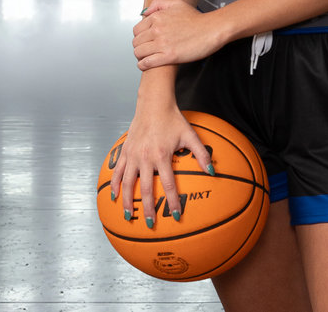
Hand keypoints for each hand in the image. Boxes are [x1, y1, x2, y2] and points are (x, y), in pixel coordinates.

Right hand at [109, 101, 213, 226]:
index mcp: (162, 155)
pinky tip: (114, 196)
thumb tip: (212, 170)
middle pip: (146, 189)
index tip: (176, 215)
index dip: (172, 201)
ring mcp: (133, 155)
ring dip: (127, 201)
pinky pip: (118, 171)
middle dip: (148, 208)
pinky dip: (115, 184)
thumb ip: (201, 153)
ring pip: (127, 183)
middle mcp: (145, 157)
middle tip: (150, 224)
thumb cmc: (173, 119)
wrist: (154, 103)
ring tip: (128, 216)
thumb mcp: (190, 135)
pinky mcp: (125, 151)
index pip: (168, 184)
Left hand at [132, 0, 223, 69]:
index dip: (140, 37)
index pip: (136, 30)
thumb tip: (144, 12)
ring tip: (148, 57)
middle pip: (136, 42)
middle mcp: (157, 29)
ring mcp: (162, 43)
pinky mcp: (168, 56)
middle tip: (147, 49)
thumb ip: (158, 4)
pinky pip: (146, 63)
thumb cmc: (197, 19)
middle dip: (140, 47)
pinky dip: (144, 65)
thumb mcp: (177, 4)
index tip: (146, 41)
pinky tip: (148, 64)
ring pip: (138, 53)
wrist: (212, 30)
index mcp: (157, 17)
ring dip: (141, 56)